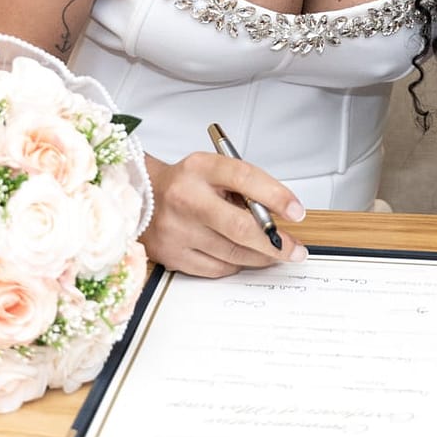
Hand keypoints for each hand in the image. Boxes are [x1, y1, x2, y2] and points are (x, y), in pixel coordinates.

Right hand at [139, 152, 307, 276]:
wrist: (140, 197)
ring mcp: (176, 230)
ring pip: (232, 253)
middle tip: (296, 251)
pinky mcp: (171, 255)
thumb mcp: (214, 170)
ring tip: (275, 253)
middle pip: (240, 226)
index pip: (244, 177)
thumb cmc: (186, 183)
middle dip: (276, 242)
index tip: (296, 212)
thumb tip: (278, 217)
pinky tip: (244, 257)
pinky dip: (237, 264)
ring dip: (261, 256)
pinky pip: (216, 268)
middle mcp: (185, 198)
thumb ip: (244, 187)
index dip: (276, 196)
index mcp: (200, 168)